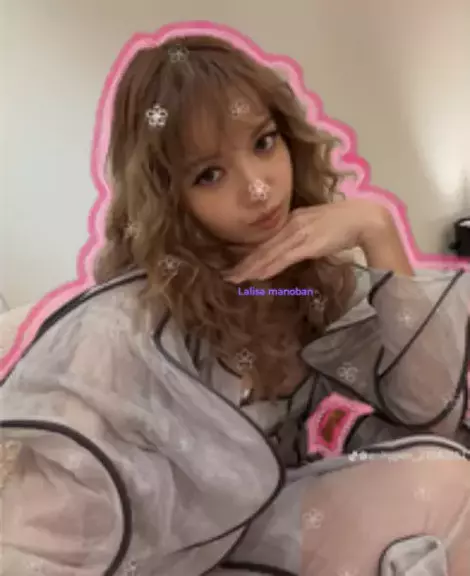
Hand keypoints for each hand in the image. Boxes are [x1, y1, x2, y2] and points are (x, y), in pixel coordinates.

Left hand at [223, 199, 394, 281]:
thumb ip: (301, 234)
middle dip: (244, 263)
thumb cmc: (344, 222)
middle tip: (227, 276)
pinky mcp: (308, 244)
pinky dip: (269, 267)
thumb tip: (289, 248)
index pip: (266, 240)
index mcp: (292, 219)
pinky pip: (284, 258)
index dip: (249, 254)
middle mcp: (291, 225)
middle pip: (262, 248)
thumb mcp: (316, 225)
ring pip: (269, 254)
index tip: (235, 265)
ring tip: (235, 279)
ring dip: (251, 268)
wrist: (364, 218)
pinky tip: (257, 275)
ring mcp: (299, 234)